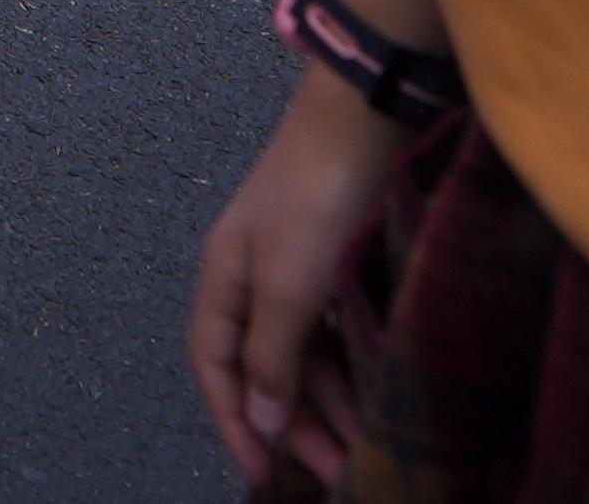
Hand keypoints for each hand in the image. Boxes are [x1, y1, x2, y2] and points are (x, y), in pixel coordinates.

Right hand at [188, 71, 401, 485]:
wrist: (367, 120)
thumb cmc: (315, 199)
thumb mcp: (288, 285)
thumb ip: (271, 355)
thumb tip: (259, 419)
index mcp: (223, 279)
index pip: (215, 367)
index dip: (233, 422)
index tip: (260, 475)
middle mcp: (253, 278)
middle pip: (264, 368)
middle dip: (293, 424)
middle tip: (333, 474)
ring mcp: (295, 270)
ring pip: (304, 355)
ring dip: (329, 403)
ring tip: (364, 448)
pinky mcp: (335, 262)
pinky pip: (334, 335)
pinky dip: (349, 371)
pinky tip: (374, 398)